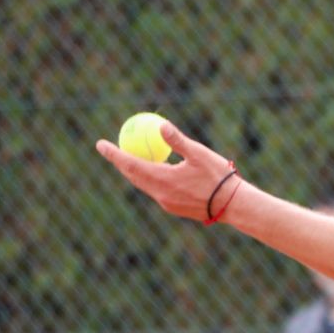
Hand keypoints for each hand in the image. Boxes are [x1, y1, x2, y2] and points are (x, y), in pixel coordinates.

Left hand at [95, 121, 242, 222]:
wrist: (233, 205)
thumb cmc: (218, 177)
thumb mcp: (198, 154)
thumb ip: (177, 140)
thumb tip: (160, 125)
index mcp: (162, 179)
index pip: (130, 165)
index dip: (113, 154)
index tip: (100, 144)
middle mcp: (160, 194)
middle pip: (133, 177)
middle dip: (120, 163)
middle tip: (111, 150)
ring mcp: (167, 203)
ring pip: (143, 185)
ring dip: (134, 172)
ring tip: (128, 159)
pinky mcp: (174, 208)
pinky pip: (155, 191)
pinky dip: (149, 179)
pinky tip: (154, 171)